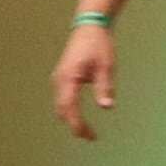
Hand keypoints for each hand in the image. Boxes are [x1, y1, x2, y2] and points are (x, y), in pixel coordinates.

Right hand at [52, 24, 116, 139]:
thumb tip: (106, 106)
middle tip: (91, 137)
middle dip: (74, 125)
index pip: (69, 107)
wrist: (89, 28)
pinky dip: (69, 110)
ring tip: (87, 131)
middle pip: (62, 110)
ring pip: (60, 105)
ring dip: (71, 119)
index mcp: (68, 78)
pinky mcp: (62, 78)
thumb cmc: (99, 46)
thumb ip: (105, 87)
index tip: (89, 136)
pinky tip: (80, 118)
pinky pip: (62, 99)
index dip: (77, 124)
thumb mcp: (106, 67)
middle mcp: (59, 80)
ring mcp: (59, 78)